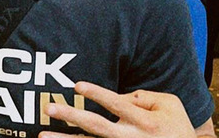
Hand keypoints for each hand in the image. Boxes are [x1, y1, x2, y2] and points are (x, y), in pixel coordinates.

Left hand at [37, 81, 196, 137]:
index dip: (97, 94)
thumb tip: (118, 96)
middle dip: (71, 116)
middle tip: (49, 107)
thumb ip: (143, 96)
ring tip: (42, 134)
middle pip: (96, 126)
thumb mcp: (170, 105)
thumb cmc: (177, 127)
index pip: (116, 104)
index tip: (77, 85)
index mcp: (145, 122)